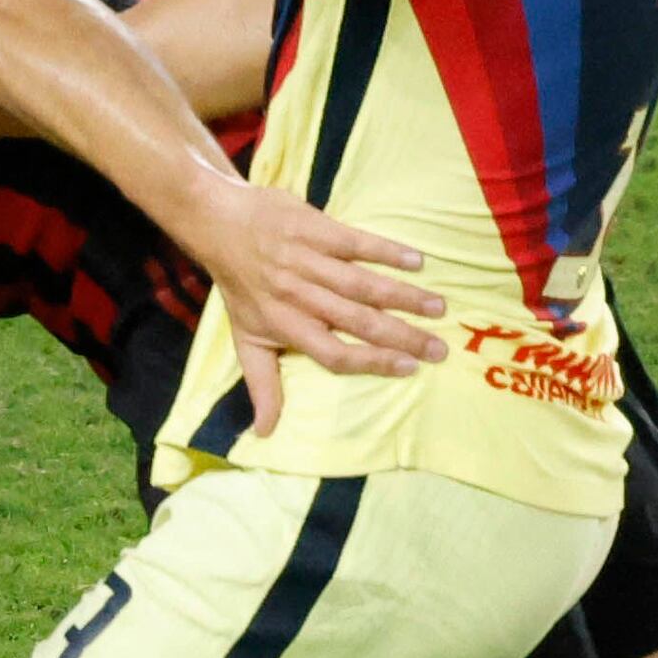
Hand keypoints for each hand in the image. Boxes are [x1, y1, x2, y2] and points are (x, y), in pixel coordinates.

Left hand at [177, 177, 442, 436]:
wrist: (218, 223)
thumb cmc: (239, 288)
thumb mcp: (245, 340)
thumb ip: (263, 385)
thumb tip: (264, 433)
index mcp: (285, 326)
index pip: (334, 352)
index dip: (370, 361)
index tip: (407, 368)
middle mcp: (298, 296)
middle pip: (357, 320)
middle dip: (402, 336)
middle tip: (439, 348)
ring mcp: (307, 261)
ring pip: (362, 283)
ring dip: (403, 296)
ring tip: (437, 307)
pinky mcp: (315, 228)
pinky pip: (356, 242)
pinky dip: (387, 251)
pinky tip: (417, 260)